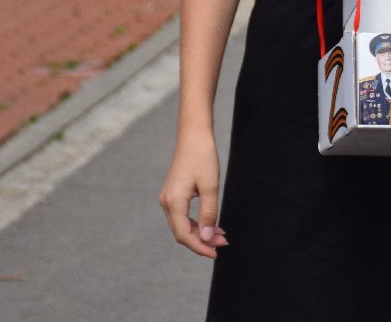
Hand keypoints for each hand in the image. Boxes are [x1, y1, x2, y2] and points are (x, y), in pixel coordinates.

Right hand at [159, 128, 227, 258]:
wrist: (194, 136)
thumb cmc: (203, 158)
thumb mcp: (211, 186)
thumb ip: (208, 214)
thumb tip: (206, 239)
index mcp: (174, 202)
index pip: (184, 234)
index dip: (199, 247)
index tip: (216, 254)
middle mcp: (167, 202)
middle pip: (182, 232)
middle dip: (202, 241)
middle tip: (223, 243)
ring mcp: (168, 198)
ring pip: (182, 225)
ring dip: (200, 233)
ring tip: (221, 235)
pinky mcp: (173, 194)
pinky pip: (182, 216)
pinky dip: (196, 222)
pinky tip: (211, 224)